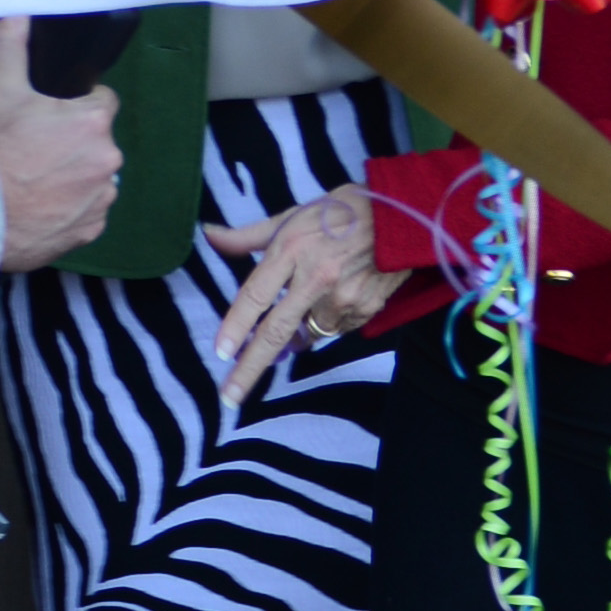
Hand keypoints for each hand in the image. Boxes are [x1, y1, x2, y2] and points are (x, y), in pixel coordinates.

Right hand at [0, 11, 121, 273]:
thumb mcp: (0, 93)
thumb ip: (12, 48)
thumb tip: (18, 12)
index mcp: (94, 121)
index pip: (101, 101)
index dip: (75, 104)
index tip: (49, 114)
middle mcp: (109, 160)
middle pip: (95, 141)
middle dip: (72, 142)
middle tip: (33, 147)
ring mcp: (103, 199)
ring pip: (91, 177)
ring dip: (72, 176)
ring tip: (34, 179)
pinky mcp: (92, 229)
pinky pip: (85, 212)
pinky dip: (68, 209)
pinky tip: (40, 206)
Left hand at [209, 180, 380, 397]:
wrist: (401, 216)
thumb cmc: (341, 213)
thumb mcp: (293, 215)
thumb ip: (249, 235)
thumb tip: (209, 235)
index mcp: (293, 250)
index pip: (256, 294)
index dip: (236, 325)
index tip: (221, 352)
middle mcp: (316, 277)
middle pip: (276, 332)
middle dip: (250, 368)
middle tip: (229, 397)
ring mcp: (344, 297)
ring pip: (308, 334)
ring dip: (301, 329)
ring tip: (313, 297)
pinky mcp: (366, 309)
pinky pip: (336, 329)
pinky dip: (329, 321)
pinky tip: (340, 294)